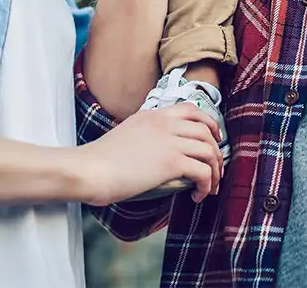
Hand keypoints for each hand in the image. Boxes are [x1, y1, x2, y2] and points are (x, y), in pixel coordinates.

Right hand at [72, 104, 223, 204]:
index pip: (191, 110)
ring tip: (210, 187)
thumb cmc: (100, 161)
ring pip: (210, 150)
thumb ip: (150, 139)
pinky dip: (207, 185)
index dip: (209, 124)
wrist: (89, 169)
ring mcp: (169, 141)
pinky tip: (198, 195)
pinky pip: (203, 172)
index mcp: (152, 115)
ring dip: (215, 171)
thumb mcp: (128, 137)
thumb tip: (169, 156)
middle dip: (217, 151)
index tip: (213, 140)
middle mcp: (164, 123)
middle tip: (216, 170)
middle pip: (206, 130)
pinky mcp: (171, 162)